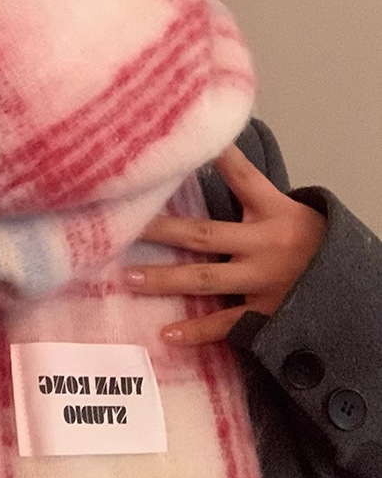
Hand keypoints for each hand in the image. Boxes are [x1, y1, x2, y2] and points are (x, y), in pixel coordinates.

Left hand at [123, 143, 327, 345]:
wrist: (351, 289)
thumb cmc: (310, 244)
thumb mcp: (287, 209)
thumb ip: (252, 191)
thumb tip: (216, 151)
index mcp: (274, 212)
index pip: (243, 177)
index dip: (219, 158)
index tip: (189, 144)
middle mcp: (265, 245)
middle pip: (205, 234)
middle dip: (163, 230)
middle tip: (126, 226)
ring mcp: (264, 282)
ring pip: (207, 280)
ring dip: (166, 279)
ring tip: (131, 278)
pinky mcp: (266, 315)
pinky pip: (227, 324)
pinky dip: (197, 331)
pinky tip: (168, 333)